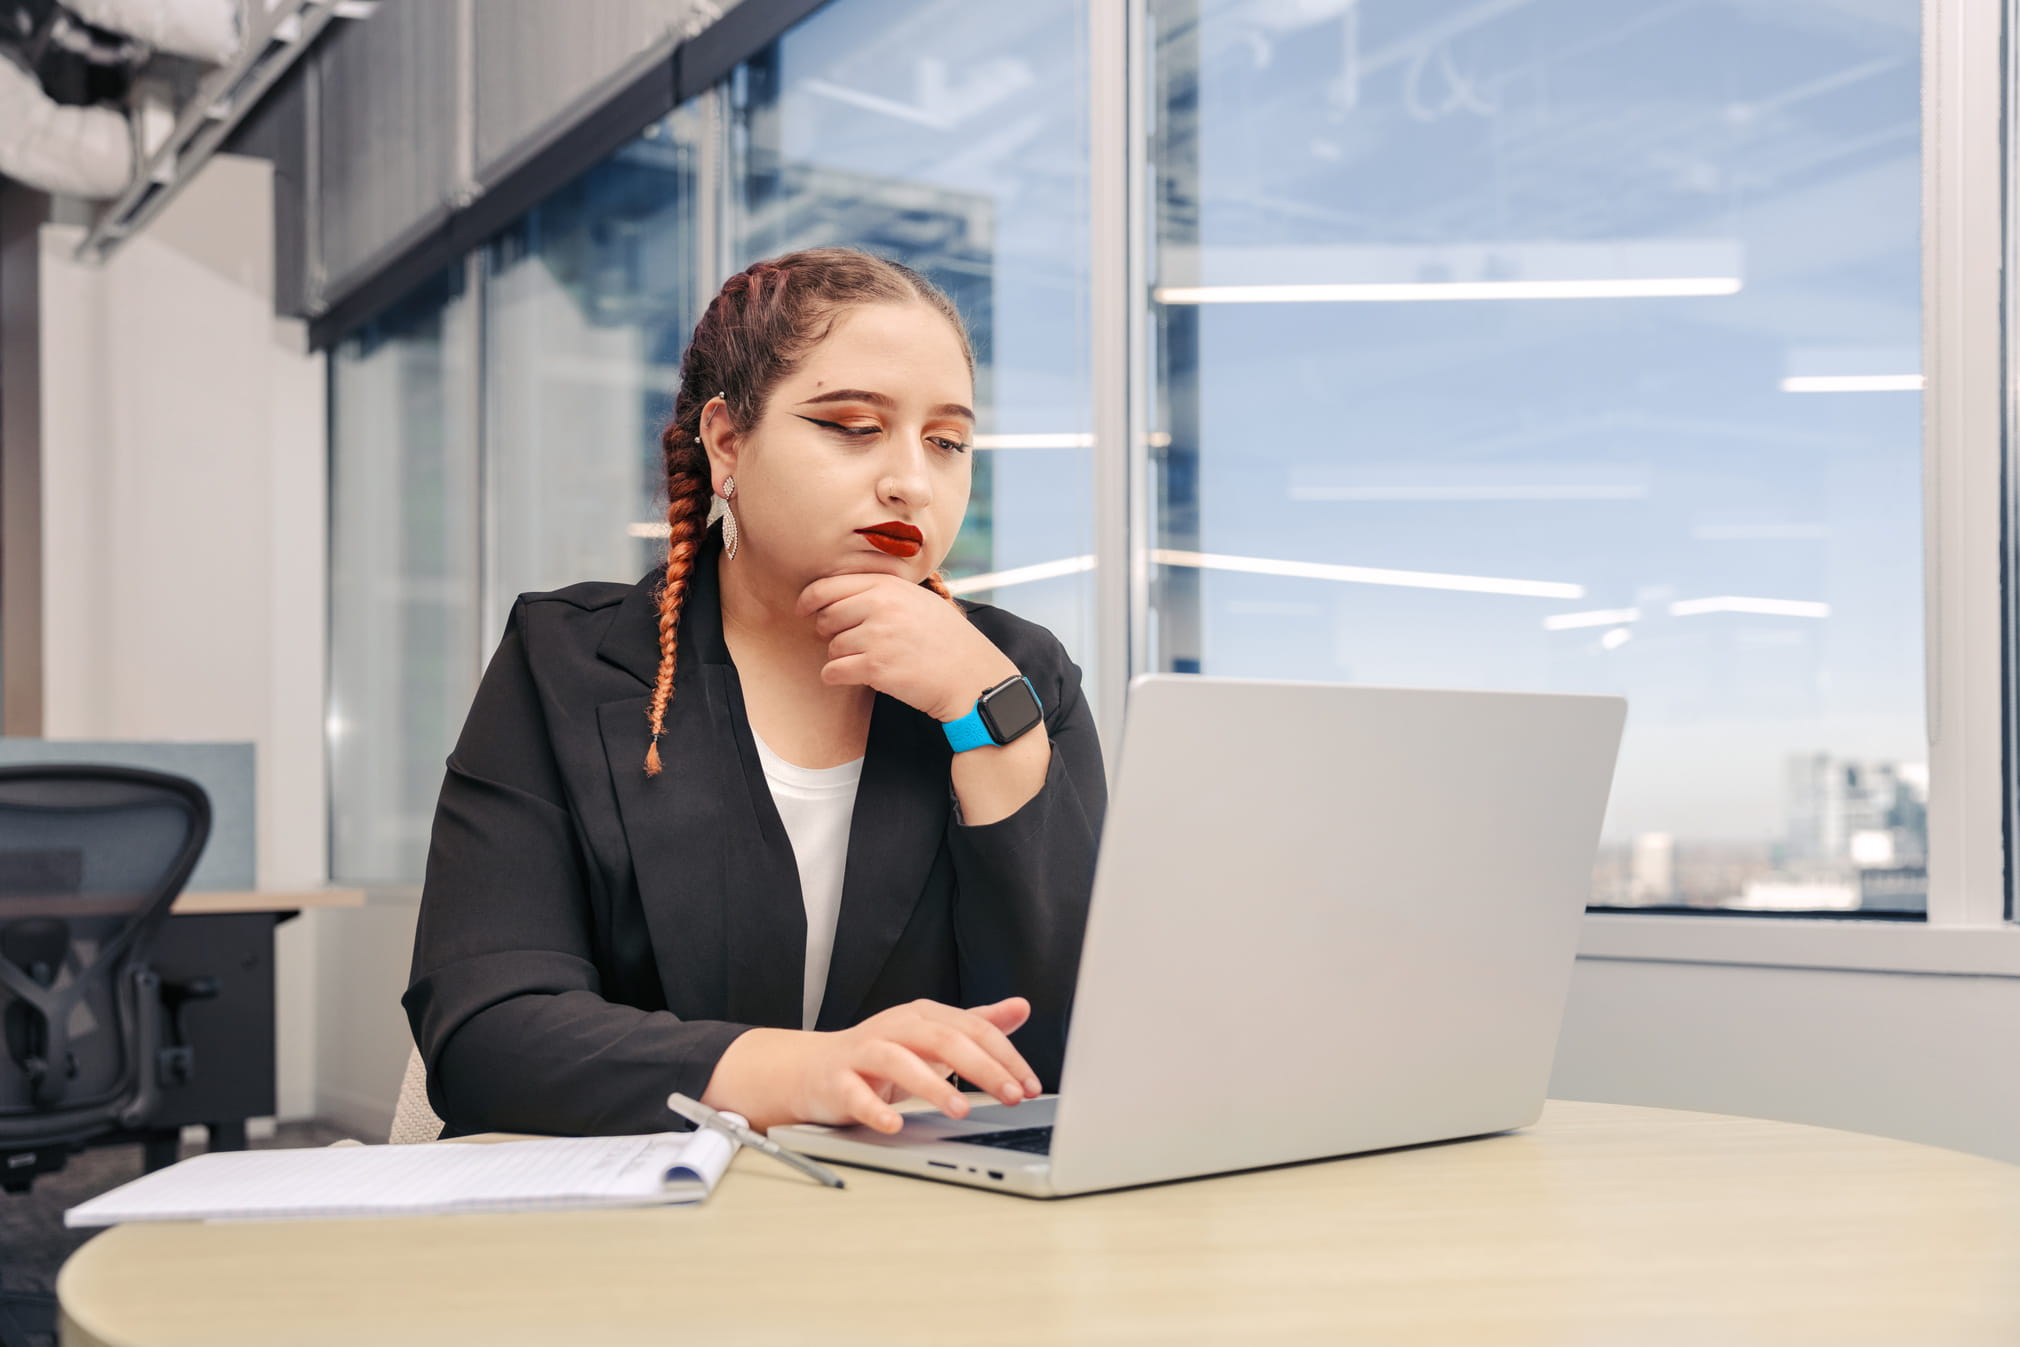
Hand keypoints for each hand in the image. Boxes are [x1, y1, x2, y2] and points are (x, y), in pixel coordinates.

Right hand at [702, 997, 1043, 1133]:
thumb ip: (977, 1025)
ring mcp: (864, 1053)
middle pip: (943, 1040)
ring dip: (933, 1086)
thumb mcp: (934, 1038)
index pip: (973, 1029)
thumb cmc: (882, 1057)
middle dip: (982, 1068)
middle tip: (1011, 1096)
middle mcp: (895, 1028)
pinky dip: (876, 1109)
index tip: (1030, 1085)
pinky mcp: (837, 1080)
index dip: (1006, 1057)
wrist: (814, 1070)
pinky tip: (895, 1124)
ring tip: (961, 1110)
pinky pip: (856, 1094)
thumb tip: (1021, 1007)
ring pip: (899, 1062)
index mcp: (924, 1016)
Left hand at [796, 573, 1018, 722]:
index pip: (828, 586)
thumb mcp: (918, 600)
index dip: (809, 599)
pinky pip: (833, 671)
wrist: (970, 676)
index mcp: (888, 585)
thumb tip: (836, 595)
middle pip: (825, 617)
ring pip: (831, 647)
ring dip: (841, 657)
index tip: (803, 610)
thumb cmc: (945, 640)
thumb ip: (881, 592)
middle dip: (829, 632)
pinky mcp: (876, 667)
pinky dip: (837, 677)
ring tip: (870, 660)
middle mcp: (880, 606)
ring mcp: (877, 636)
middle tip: (849, 641)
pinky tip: (856, 676)